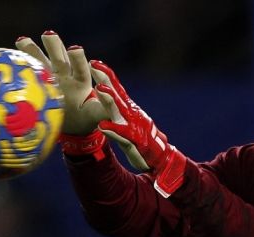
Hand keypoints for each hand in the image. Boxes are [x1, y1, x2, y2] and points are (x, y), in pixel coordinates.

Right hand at [15, 31, 107, 134]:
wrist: (72, 123)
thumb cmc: (86, 119)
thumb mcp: (97, 115)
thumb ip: (105, 109)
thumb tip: (111, 104)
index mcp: (81, 83)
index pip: (81, 69)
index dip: (78, 59)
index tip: (76, 49)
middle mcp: (66, 76)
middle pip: (61, 59)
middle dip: (55, 47)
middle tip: (49, 34)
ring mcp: (51, 79)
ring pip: (42, 62)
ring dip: (33, 51)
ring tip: (22, 39)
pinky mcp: (38, 84)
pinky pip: (29, 73)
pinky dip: (20, 65)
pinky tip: (8, 56)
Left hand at [90, 60, 186, 197]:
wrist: (160, 158)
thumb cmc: (141, 140)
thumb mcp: (126, 123)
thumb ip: (116, 112)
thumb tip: (103, 98)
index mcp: (129, 108)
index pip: (117, 88)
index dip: (106, 74)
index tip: (94, 61)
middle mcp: (131, 113)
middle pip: (117, 92)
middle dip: (105, 78)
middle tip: (93, 64)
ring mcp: (134, 125)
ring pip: (119, 110)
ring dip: (109, 99)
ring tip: (99, 89)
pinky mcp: (135, 140)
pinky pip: (122, 134)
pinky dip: (114, 129)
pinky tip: (103, 126)